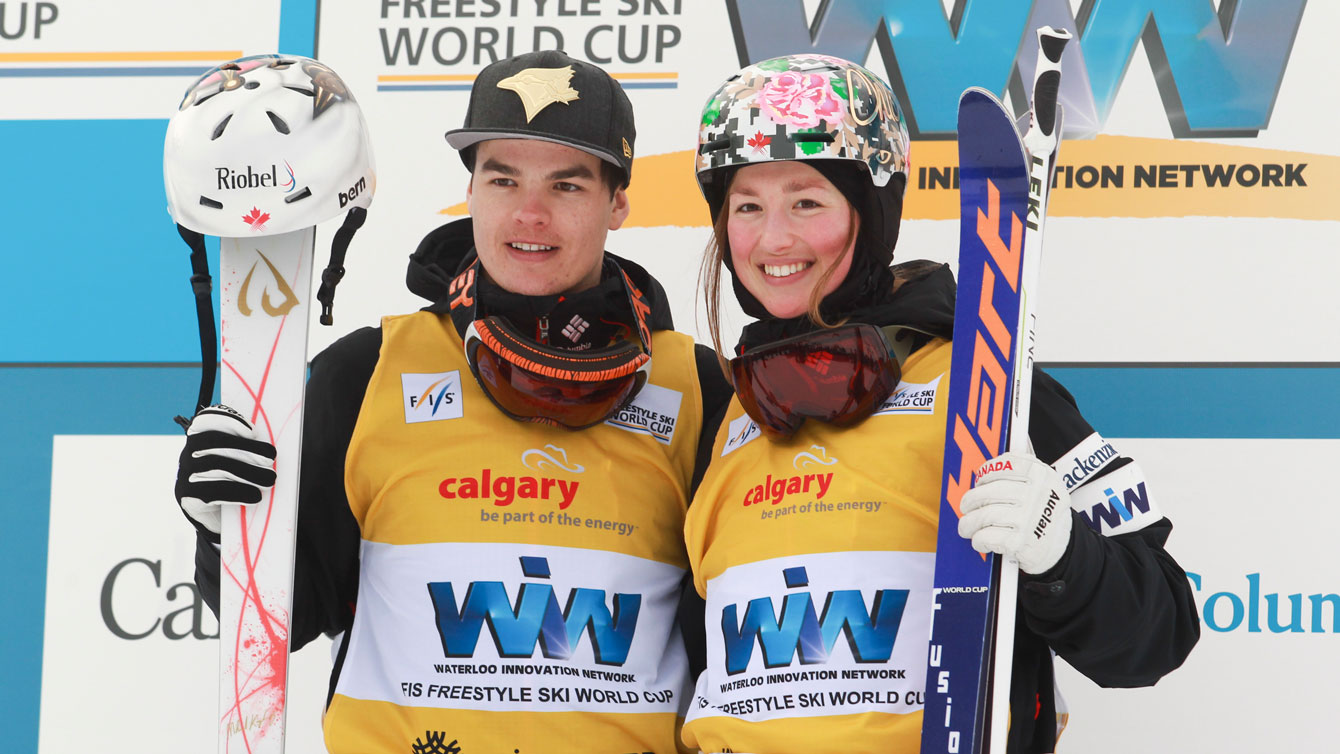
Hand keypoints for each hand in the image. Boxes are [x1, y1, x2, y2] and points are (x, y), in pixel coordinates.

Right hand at [174, 405, 276, 541]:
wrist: (213, 514)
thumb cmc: (230, 480)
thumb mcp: (236, 461)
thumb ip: (244, 449)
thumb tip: (267, 448)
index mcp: (200, 437)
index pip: (207, 420)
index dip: (229, 420)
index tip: (253, 432)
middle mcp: (189, 452)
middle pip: (215, 443)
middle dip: (247, 449)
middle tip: (270, 459)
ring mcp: (185, 473)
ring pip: (216, 466)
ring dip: (248, 472)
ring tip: (269, 479)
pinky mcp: (186, 494)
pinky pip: (211, 490)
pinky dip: (238, 492)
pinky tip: (255, 496)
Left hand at [957, 451, 1070, 574]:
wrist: (1063, 547)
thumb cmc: (1045, 513)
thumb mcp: (1044, 483)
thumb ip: (1020, 470)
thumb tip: (986, 470)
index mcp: (1040, 474)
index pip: (1004, 465)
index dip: (985, 474)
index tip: (979, 483)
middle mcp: (1036, 494)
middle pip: (989, 492)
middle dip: (970, 501)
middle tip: (966, 507)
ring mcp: (1028, 518)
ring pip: (984, 515)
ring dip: (969, 523)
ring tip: (967, 527)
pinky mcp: (1020, 542)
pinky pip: (987, 536)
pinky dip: (979, 539)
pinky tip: (980, 540)